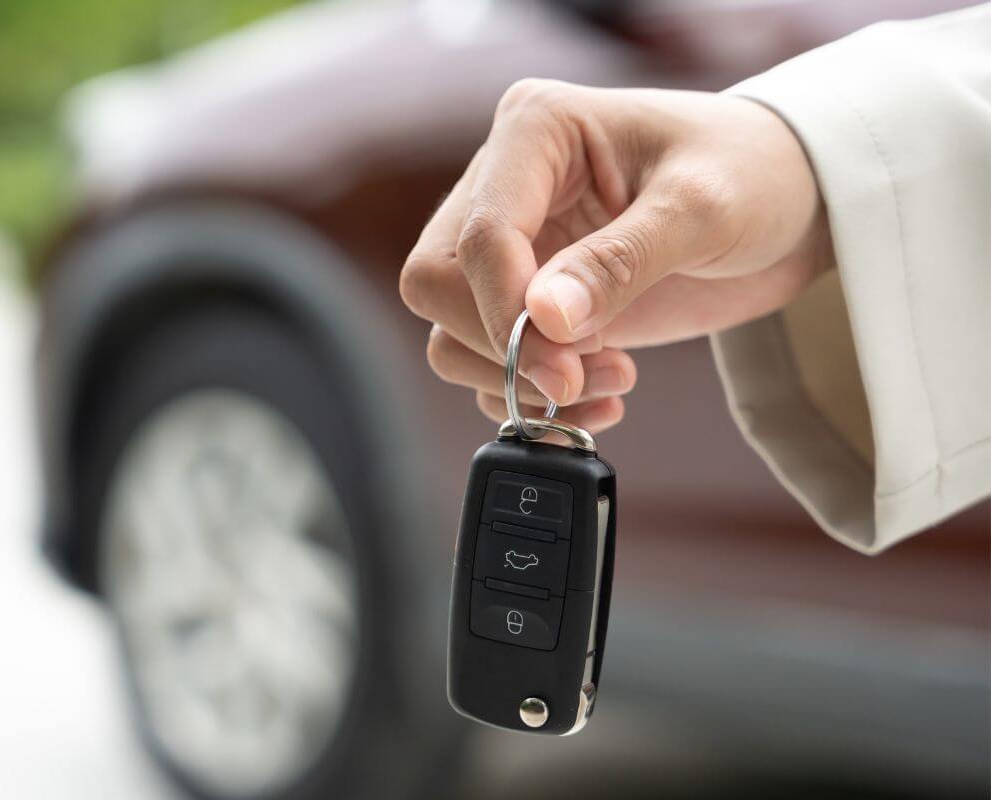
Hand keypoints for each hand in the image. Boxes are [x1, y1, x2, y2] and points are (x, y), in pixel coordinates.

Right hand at [400, 80, 833, 430]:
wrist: (795, 203)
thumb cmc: (756, 173)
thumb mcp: (702, 208)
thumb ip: (621, 262)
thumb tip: (542, 318)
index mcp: (537, 132)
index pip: (480, 233)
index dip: (504, 311)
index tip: (561, 367)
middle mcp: (508, 185)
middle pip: (436, 284)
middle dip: (501, 347)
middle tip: (579, 376)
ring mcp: (517, 246)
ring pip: (451, 332)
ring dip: (518, 380)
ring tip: (612, 380)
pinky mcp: (532, 300)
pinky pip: (491, 363)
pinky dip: (532, 398)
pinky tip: (601, 394)